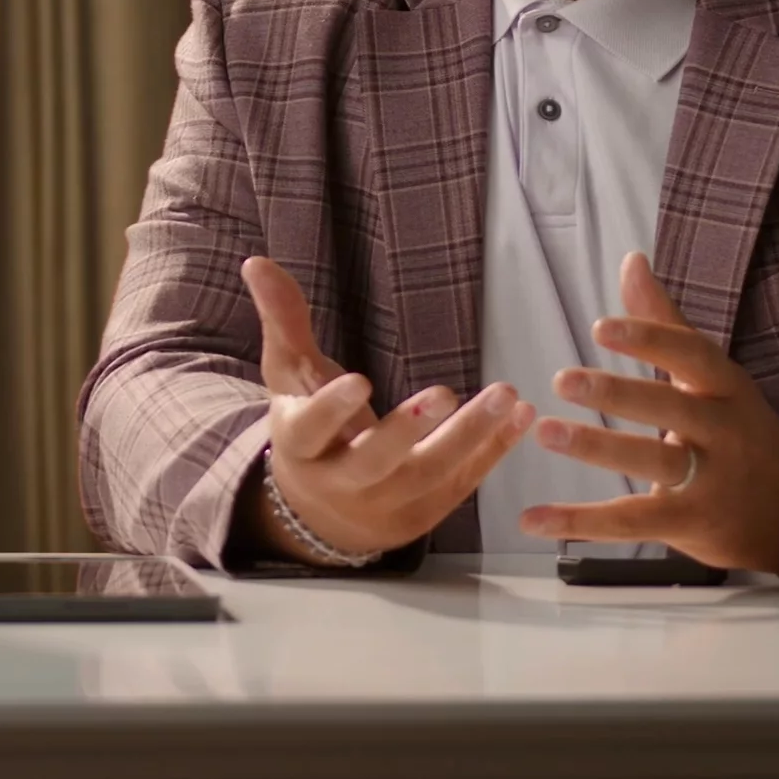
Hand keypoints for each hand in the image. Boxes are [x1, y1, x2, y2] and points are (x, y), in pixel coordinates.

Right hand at [242, 255, 532, 561]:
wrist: (320, 512)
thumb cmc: (309, 429)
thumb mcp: (291, 376)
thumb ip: (284, 320)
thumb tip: (258, 262)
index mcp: (301, 445)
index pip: (311, 430)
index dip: (332, 409)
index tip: (359, 380)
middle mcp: (340, 482)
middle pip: (374, 461)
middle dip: (408, 431)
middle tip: (445, 393)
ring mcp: (384, 505)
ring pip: (428, 476)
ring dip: (470, 436)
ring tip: (506, 395)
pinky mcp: (421, 516)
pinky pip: (460, 484)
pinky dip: (492, 451)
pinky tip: (520, 418)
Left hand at [521, 252, 778, 574]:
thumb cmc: (740, 430)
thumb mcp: (713, 377)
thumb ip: (666, 324)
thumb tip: (632, 261)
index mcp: (726, 387)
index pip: (692, 354)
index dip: (650, 339)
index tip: (602, 326)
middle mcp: (723, 430)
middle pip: (671, 406)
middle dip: (617, 392)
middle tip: (562, 379)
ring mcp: (710, 480)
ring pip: (653, 460)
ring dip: (597, 447)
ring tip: (545, 432)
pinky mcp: (690, 523)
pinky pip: (630, 521)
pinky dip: (580, 522)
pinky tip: (535, 518)